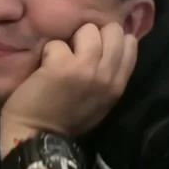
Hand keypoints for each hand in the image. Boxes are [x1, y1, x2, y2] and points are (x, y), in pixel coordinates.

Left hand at [0, 23, 136, 156]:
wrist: (37, 139)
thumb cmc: (65, 121)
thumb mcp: (99, 102)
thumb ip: (108, 76)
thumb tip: (107, 46)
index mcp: (118, 85)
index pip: (130, 43)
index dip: (110, 39)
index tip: (95, 49)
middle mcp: (107, 75)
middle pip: (113, 29)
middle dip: (93, 34)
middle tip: (77, 51)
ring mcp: (86, 69)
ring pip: (88, 29)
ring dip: (70, 40)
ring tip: (60, 59)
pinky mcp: (61, 66)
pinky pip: (57, 42)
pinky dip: (48, 52)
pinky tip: (44, 68)